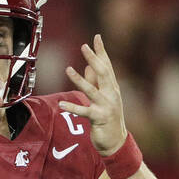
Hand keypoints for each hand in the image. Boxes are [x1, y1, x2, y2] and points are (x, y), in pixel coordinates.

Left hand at [59, 34, 127, 154]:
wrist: (116, 141)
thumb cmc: (109, 118)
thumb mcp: (104, 97)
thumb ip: (95, 82)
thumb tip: (87, 66)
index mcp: (112, 87)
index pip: (107, 66)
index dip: (102, 51)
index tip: (97, 37)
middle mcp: (111, 94)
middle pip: (103, 73)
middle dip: (94, 59)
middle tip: (84, 46)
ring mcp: (106, 106)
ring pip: (92, 90)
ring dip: (79, 80)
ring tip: (67, 69)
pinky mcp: (99, 118)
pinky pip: (84, 112)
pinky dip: (73, 108)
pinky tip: (62, 104)